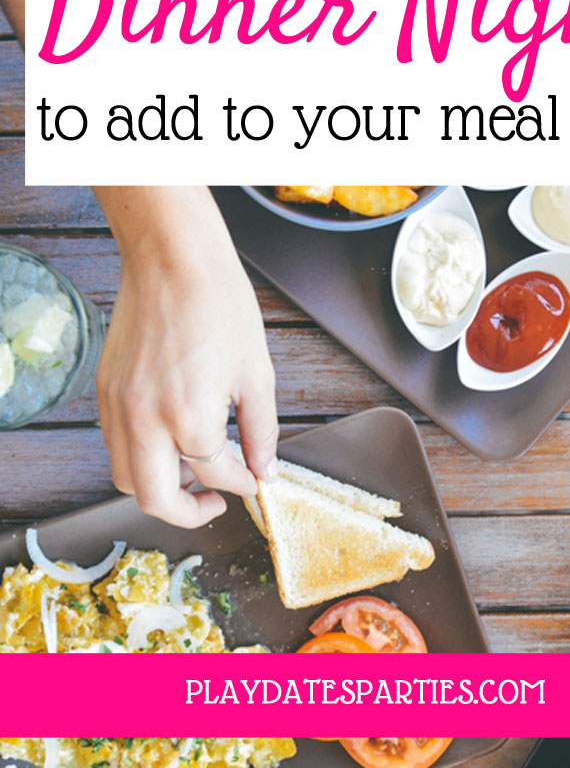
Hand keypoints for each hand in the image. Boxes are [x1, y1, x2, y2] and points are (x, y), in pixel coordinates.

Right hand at [95, 187, 277, 527]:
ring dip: (160, 485)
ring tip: (193, 466)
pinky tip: (170, 437)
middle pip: (154, 498)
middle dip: (188, 511)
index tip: (252, 479)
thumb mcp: (257, 372)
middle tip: (214, 502)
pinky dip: (140, 456)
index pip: (214, 474)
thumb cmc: (219, 303)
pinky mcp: (105, 390)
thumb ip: (261, 430)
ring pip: (126, 476)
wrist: (173, 257)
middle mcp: (144, 418)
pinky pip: (115, 444)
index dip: (239, 482)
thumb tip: (264, 469)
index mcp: (189, 414)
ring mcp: (118, 405)